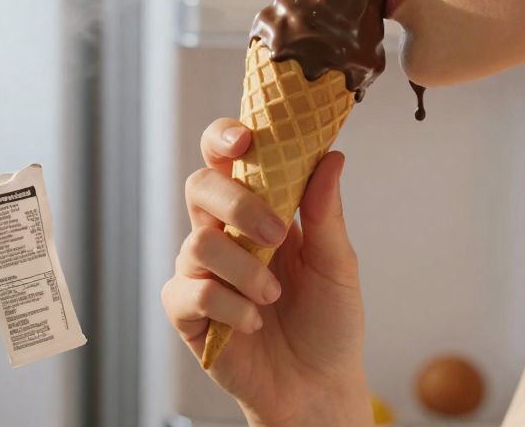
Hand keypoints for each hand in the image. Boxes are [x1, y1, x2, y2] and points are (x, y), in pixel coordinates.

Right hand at [161, 118, 372, 426]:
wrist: (318, 387)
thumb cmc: (328, 322)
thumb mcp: (337, 265)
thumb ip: (326, 213)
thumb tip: (331, 158)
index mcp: (259, 209)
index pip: (227, 158)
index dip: (224, 138)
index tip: (245, 139)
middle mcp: (224, 232)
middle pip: (200, 185)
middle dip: (237, 203)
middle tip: (277, 234)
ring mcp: (201, 270)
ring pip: (199, 241)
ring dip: (245, 269)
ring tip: (273, 295)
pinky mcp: (187, 311)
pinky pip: (193, 290)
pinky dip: (230, 305)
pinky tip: (253, 322)